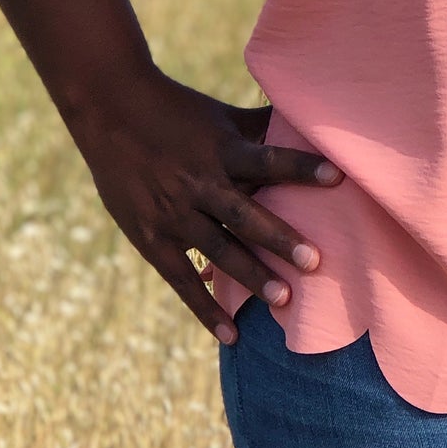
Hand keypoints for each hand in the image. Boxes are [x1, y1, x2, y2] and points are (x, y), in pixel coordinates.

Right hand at [65, 66, 343, 343]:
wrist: (109, 112)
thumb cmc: (178, 112)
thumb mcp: (222, 117)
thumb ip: (264, 128)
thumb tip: (314, 121)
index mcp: (221, 151)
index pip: (267, 160)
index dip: (300, 167)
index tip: (337, 175)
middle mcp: (198, 184)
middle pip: (243, 215)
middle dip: (278, 239)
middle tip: (314, 262)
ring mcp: (173, 215)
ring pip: (217, 250)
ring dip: (251, 277)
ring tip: (285, 299)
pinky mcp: (151, 239)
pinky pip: (182, 280)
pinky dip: (204, 308)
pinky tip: (231, 336)